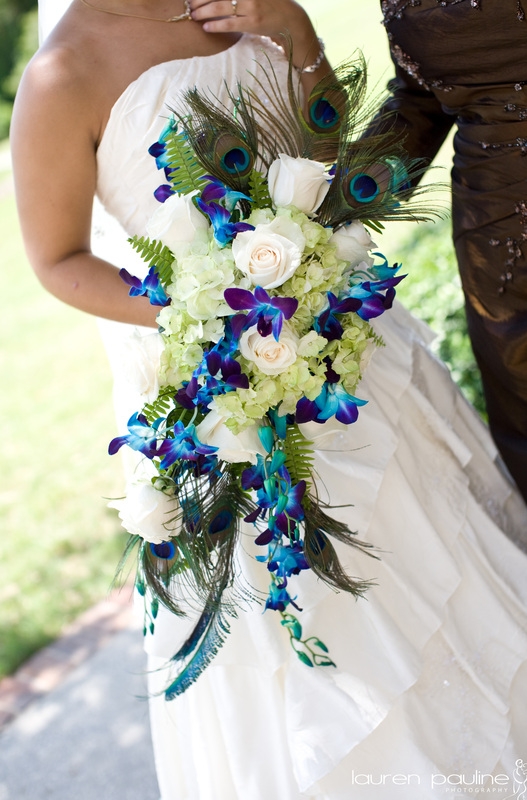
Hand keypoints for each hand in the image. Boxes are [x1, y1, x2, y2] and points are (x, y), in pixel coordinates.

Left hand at [189, 0, 319, 69]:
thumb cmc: (268, 3)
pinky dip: (216, 24)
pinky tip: (206, 26)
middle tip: (189, 2)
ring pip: (221, 7)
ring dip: (204, 11)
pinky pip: (229, 24)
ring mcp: (251, 7)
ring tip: (193, 14)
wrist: (289, 19)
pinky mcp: (252, 23)